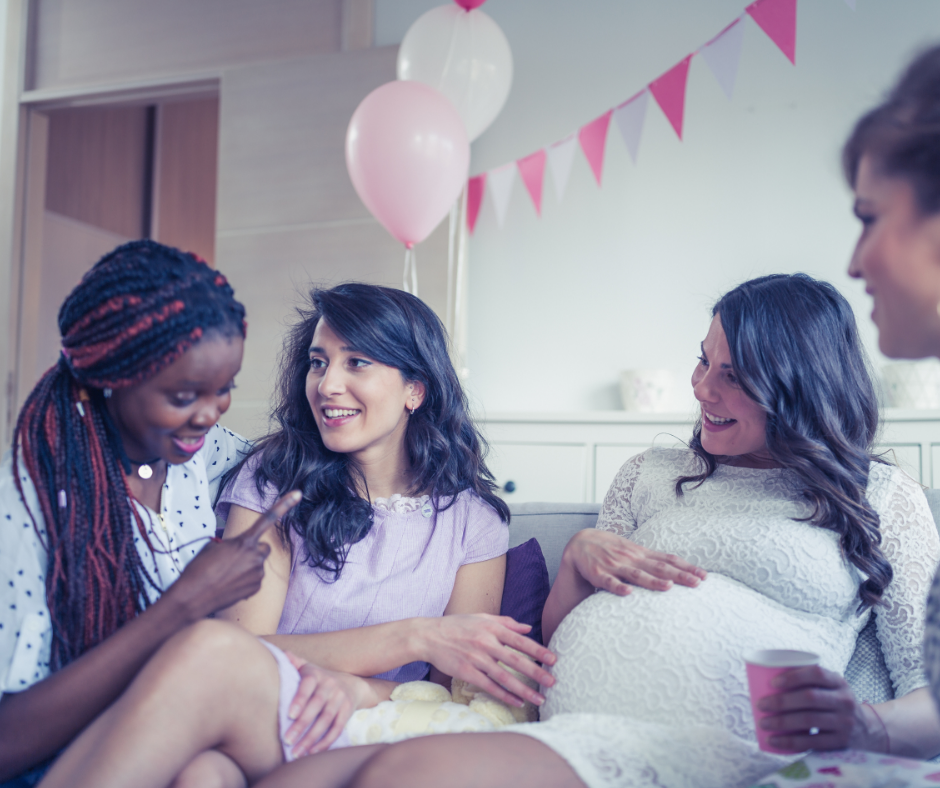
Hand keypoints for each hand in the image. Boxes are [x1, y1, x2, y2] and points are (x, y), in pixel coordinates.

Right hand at [165, 491, 301, 619]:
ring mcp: (258, 574)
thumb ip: (232, 544)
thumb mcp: (213, 547)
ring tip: (225, 574)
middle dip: (253, 551)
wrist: (193, 596)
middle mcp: (256, 556)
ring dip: (247, 567)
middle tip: (233, 558)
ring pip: (257, 565)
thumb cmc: (199, 568)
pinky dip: (245, 581)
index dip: (284, 505)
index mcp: (245, 541)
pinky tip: (229, 585)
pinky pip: (255, 580)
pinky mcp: (256, 589)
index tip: (298, 493)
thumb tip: (237, 551)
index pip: (268, 519)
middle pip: (263, 548)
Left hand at [281, 650, 364, 756]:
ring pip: (326, 720)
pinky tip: (312, 752)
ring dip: (311, 737)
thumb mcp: (308, 668)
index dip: (300, 699)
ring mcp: (340, 699)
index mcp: (317, 675)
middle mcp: (330, 686)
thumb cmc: (320, 679)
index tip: (289, 715)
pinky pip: (337, 728)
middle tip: (287, 740)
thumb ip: (294, 662)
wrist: (352, 684)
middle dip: (302, 724)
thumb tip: (282, 654)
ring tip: (296, 752)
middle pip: (317, 706)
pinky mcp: (347, 712)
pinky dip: (325, 742)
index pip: (308, 686)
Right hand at [419, 614, 556, 707]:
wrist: (429, 636)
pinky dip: (504, 695)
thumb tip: (527, 628)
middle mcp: (485, 643)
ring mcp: (476, 659)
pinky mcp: (466, 673)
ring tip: (539, 699)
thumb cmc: (457, 625)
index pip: (519, 641)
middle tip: (552, 682)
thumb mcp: (481, 617)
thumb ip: (505, 622)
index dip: (538, 651)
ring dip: (524, 690)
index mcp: (491, 628)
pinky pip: (489, 687)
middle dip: (536, 673)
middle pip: (515, 661)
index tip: (553, 660)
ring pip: (504, 677)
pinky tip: (517, 702)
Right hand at [564, 528, 705, 595]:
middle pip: (658, 567)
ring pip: (636, 574)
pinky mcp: (598, 574)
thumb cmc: (611, 550)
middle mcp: (631, 558)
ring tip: (668, 586)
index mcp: (641, 554)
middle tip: (697, 583)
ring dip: (652, 581)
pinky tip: (628, 593)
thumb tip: (678, 568)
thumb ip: (652, 560)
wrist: (580, 543)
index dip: (686, 567)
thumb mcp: (633, 551)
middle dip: (678, 575)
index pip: (668, 559)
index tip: (704, 576)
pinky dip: (618, 587)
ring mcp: (615, 565)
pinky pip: (609, 582)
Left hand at [757, 665, 881, 751]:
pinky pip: (812, 742)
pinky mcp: (841, 743)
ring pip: (809, 720)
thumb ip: (808, 682)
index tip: (772, 682)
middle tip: (760, 704)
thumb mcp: (831, 688)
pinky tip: (774, 740)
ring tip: (763, 723)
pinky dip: (790, 741)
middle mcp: (845, 701)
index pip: (817, 674)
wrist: (868, 731)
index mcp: (839, 682)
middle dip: (781, 701)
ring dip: (781, 722)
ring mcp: (845, 723)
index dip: (793, 677)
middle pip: (809, 698)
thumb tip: (763, 676)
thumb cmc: (835, 703)